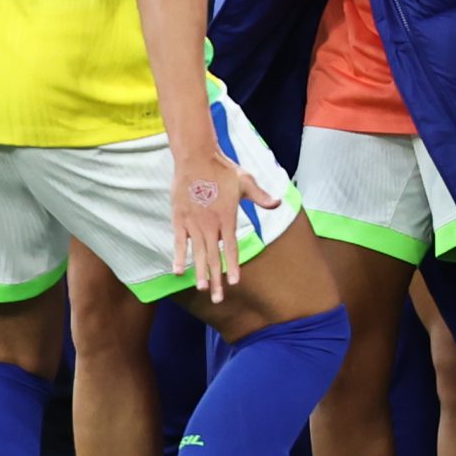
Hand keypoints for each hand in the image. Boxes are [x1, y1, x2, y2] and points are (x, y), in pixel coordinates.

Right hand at [171, 143, 277, 304]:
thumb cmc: (222, 169)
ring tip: (202, 290)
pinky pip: (179, 242)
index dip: (232, 266)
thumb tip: (278, 204)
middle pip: (214, 257)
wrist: (196, 156)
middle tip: (218, 299)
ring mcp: (193, 223)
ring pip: (197, 253)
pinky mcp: (179, 218)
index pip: (231, 248)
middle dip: (216, 280)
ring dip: (200, 273)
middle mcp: (210, 225)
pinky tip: (178, 272)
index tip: (235, 283)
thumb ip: (260, 196)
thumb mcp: (246, 181)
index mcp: (227, 218)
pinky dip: (179, 257)